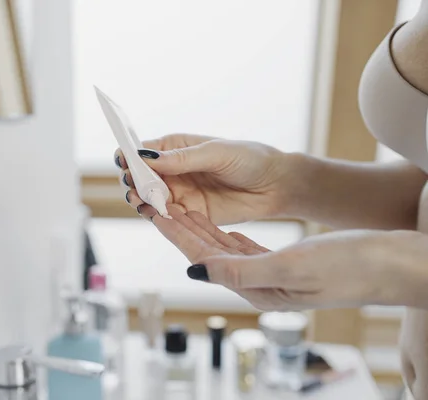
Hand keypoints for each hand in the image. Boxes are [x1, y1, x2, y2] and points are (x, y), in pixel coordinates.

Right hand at [114, 134, 291, 224]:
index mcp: (175, 148)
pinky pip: (167, 216)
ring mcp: (179, 193)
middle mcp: (172, 170)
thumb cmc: (248, 159)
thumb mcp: (215, 153)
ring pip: (149, 199)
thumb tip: (147, 158)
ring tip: (140, 202)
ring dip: (141, 201)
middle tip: (133, 188)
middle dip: (132, 182)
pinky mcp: (189, 214)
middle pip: (140, 177)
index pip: (142, 151)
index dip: (128, 157)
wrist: (275, 185)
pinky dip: (158, 217)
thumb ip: (182, 158)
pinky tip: (155, 215)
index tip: (123, 163)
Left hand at [149, 204, 425, 309]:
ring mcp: (267, 273)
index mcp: (254, 286)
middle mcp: (255, 282)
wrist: (389, 266)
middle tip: (156, 203)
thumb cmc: (348, 268)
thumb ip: (241, 270)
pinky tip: (214, 226)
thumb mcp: (291, 268)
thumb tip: (195, 271)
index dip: (175, 232)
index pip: (201, 256)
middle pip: (205, 250)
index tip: (154, 211)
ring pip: (219, 247)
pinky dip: (222, 233)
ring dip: (196, 226)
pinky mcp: (280, 262)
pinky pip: (240, 246)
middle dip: (178, 226)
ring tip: (176, 207)